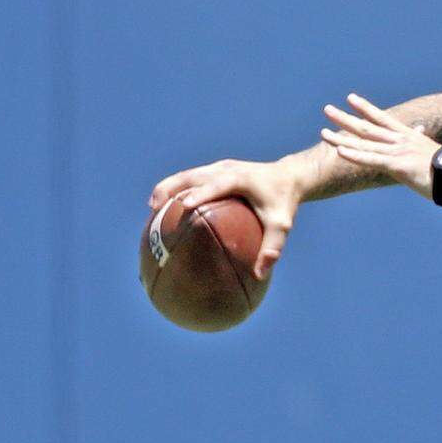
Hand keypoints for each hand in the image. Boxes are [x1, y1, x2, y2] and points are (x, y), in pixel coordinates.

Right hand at [149, 158, 301, 280]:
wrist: (289, 176)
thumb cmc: (284, 202)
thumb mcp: (282, 225)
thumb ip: (272, 247)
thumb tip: (260, 275)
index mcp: (240, 178)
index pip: (217, 184)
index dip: (200, 193)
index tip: (184, 206)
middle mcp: (226, 169)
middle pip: (192, 175)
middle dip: (171, 188)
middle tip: (154, 208)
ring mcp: (219, 167)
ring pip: (187, 175)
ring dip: (168, 188)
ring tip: (152, 208)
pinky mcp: (216, 170)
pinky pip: (191, 179)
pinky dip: (176, 190)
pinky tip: (165, 208)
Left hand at [321, 92, 440, 199]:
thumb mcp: (433, 153)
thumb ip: (422, 142)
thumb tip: (422, 132)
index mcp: (408, 137)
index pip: (382, 118)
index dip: (365, 108)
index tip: (351, 99)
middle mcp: (400, 141)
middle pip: (367, 127)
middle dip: (345, 118)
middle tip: (327, 109)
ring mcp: (397, 152)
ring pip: (364, 143)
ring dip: (342, 137)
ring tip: (323, 132)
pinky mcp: (397, 165)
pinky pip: (371, 160)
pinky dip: (355, 155)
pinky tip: (339, 151)